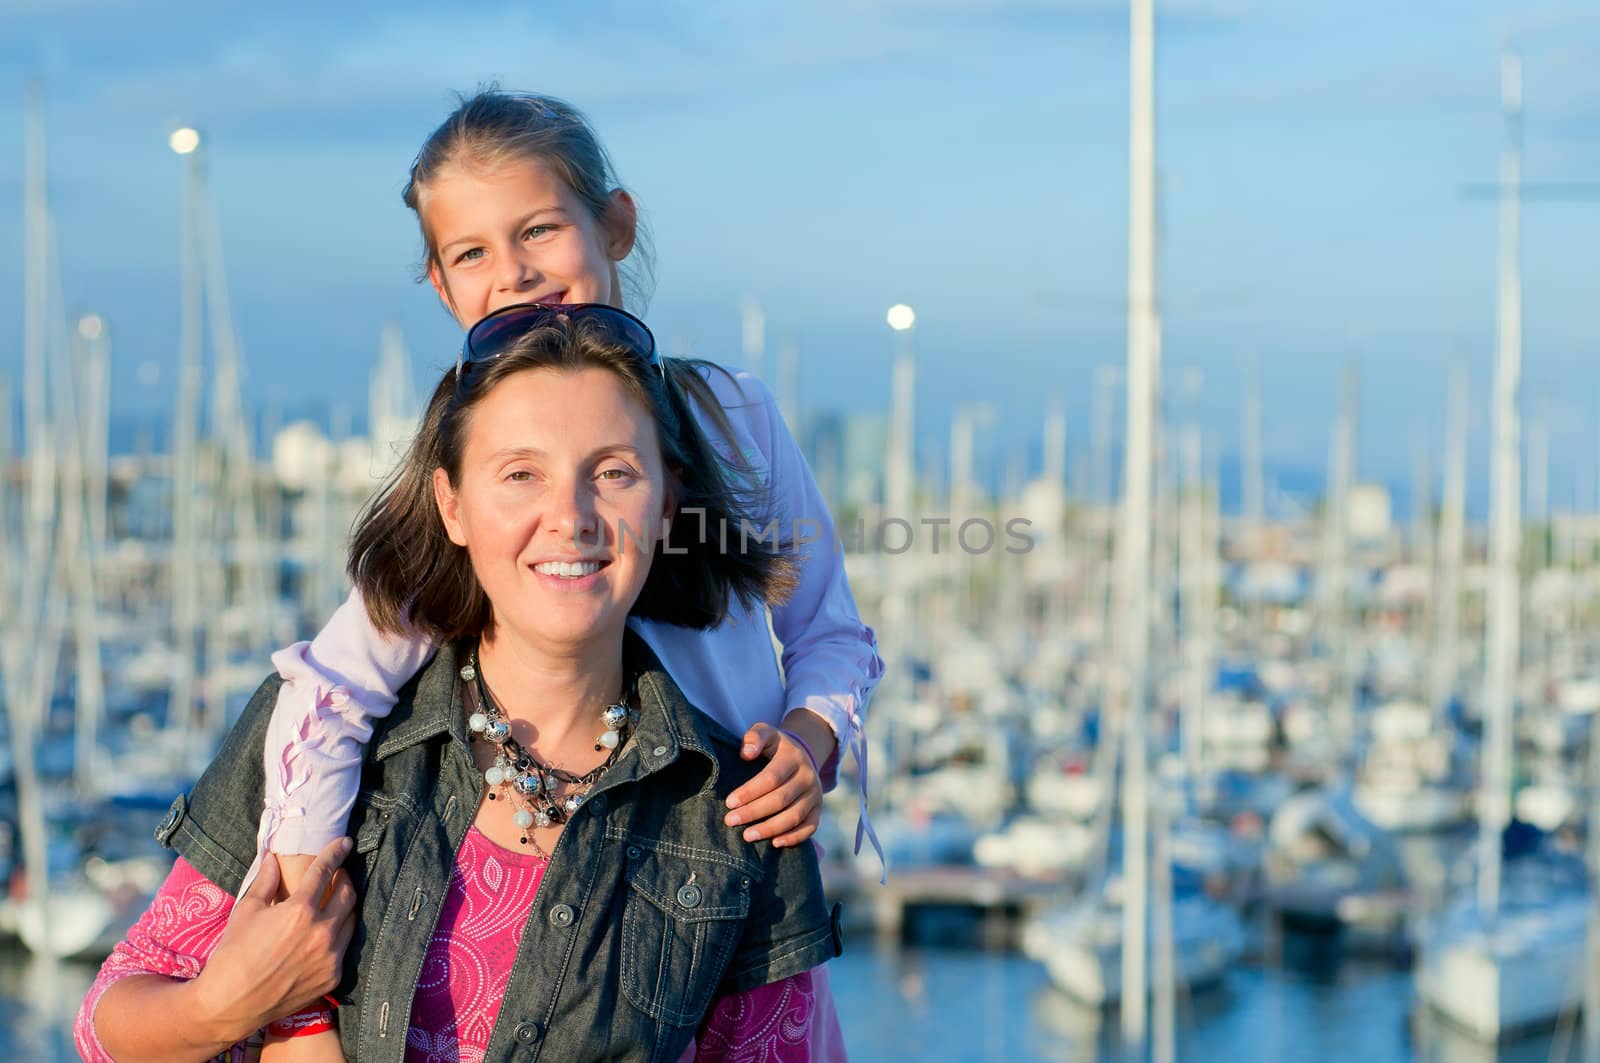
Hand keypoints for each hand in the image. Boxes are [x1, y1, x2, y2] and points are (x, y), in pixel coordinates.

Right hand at [191, 838, 357, 1042]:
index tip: (345, 842)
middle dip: (345, 878)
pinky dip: (339, 934)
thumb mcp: (246, 911)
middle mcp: (321, 932)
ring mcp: (331, 956)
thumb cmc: (233, 954)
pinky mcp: (333, 976)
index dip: (336, 852)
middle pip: (347, 894)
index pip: (325, 872)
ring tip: (335, 900)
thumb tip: (273, 858)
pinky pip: (345, 947)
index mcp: (299, 911)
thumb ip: (265, 881)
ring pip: (352, 920)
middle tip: (337, 874)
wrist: (231, 1005)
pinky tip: (328, 931)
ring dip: (346, 906)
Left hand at [724, 722, 822, 846]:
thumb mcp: (765, 733)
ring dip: (770, 828)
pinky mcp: (818, 810)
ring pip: (794, 816)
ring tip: (747, 836)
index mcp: (794, 757)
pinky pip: (810, 828)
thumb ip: (754, 737)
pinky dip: (794, 838)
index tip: (729, 802)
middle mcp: (808, 776)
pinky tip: (774, 842)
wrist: (801, 755)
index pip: (771, 778)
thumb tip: (746, 754)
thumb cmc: (775, 747)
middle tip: (730, 821)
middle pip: (781, 799)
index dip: (750, 791)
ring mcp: (815, 795)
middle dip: (753, 812)